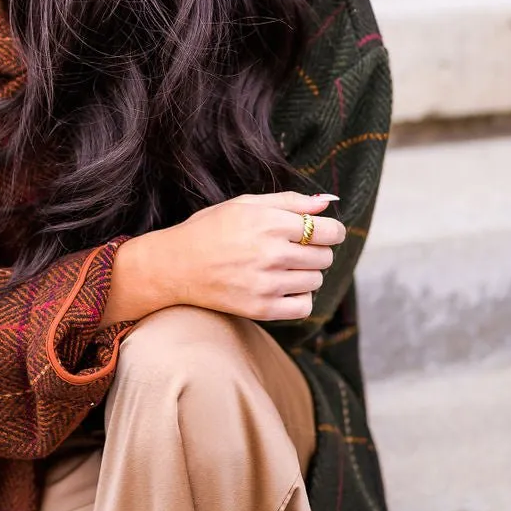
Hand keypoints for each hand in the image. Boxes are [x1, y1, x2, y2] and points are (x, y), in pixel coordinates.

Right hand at [104, 191, 345, 326]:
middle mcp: (272, 253)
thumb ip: (290, 201)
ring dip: (307, 274)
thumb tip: (327, 203)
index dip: (333, 232)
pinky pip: (304, 306)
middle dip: (317, 251)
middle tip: (295, 249)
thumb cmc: (211, 229)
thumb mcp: (246, 204)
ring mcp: (267, 283)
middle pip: (325, 257)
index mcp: (271, 223)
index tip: (325, 233)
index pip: (329, 231)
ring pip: (316, 281)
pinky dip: (299, 297)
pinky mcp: (261, 308)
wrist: (176, 265)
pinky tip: (282, 287)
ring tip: (283, 267)